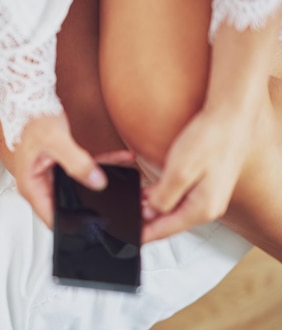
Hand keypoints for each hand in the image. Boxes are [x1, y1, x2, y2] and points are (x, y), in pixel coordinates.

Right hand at [12, 112, 134, 227]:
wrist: (32, 102)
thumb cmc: (34, 120)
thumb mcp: (57, 142)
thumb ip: (77, 163)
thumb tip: (97, 182)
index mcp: (30, 186)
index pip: (52, 219)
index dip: (73, 225)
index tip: (95, 224)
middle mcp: (38, 185)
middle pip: (67, 206)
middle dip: (92, 205)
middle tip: (116, 204)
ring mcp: (50, 177)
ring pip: (78, 190)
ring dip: (99, 183)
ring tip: (123, 179)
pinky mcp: (60, 168)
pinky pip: (81, 174)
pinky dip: (99, 168)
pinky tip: (118, 161)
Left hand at [141, 108, 254, 242]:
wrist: (231, 118)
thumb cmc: (209, 141)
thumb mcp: (179, 172)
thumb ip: (164, 197)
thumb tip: (151, 212)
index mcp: (202, 208)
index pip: (167, 230)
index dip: (145, 235)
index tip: (129, 239)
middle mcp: (208, 206)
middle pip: (171, 222)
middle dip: (148, 223)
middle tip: (126, 222)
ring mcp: (208, 195)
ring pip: (174, 209)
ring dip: (154, 208)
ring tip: (131, 208)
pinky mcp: (207, 184)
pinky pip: (180, 197)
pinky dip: (163, 197)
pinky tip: (148, 193)